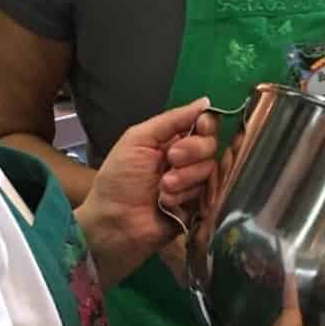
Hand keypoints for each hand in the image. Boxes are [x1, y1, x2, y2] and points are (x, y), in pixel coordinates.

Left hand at [76, 98, 216, 288]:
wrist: (113, 224)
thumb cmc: (119, 179)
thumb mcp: (138, 139)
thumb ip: (171, 119)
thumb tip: (206, 102)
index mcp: (171, 141)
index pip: (203, 126)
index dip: (205, 126)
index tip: (199, 127)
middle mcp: (185, 161)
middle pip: (210, 147)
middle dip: (192, 152)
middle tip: (170, 162)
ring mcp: (192, 186)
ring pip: (210, 172)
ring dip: (185, 179)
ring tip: (162, 189)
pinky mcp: (197, 210)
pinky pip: (208, 196)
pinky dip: (187, 198)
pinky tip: (168, 204)